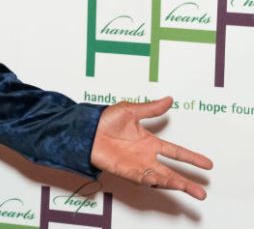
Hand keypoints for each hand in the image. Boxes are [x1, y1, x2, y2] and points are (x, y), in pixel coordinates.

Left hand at [90, 96, 212, 199]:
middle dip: (187, 181)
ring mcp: (136, 165)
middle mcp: (145, 156)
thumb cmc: (103, 120)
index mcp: (148, 142)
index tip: (208, 164)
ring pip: (161, 178)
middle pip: (171, 171)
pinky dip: (157, 182)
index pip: (175, 152)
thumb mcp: (130, 111)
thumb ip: (150, 109)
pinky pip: (144, 178)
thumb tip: (169, 99)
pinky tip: (168, 184)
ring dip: (176, 184)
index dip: (191, 158)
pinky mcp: (125, 171)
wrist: (83, 129)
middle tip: (202, 192)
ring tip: (192, 190)